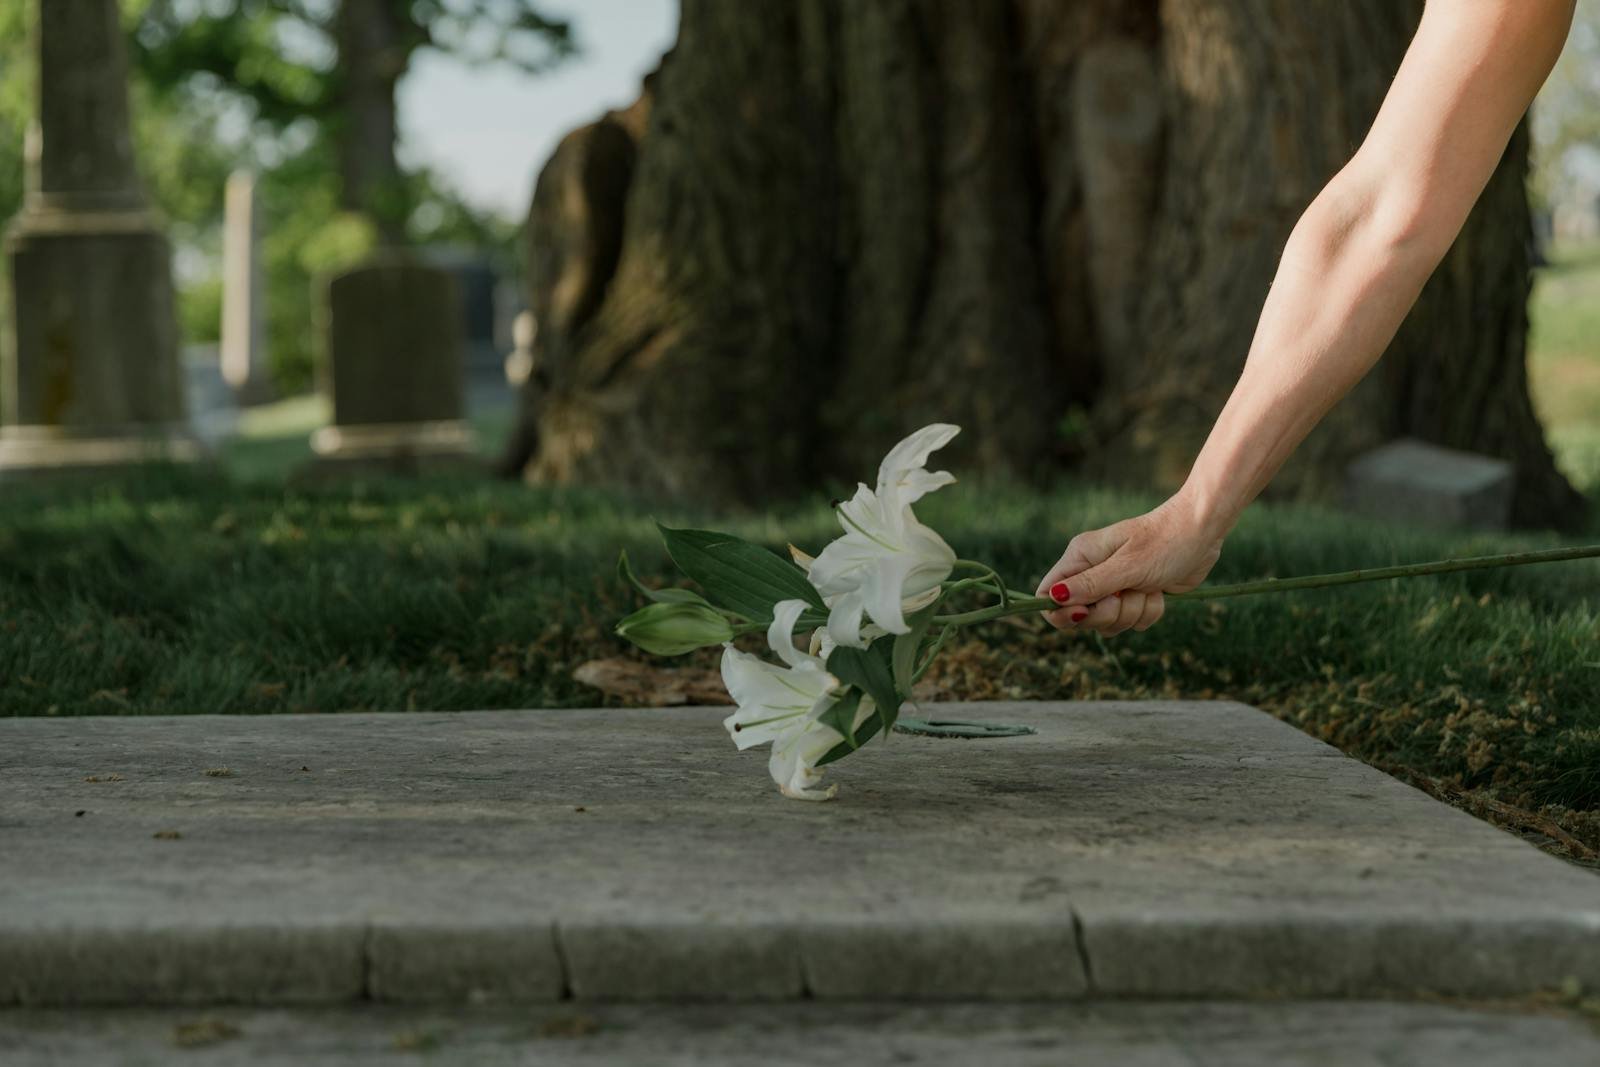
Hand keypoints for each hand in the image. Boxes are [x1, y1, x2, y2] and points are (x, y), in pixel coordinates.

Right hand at [1034, 493, 1224, 634]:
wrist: (1203, 533)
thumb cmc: (1165, 541)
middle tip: (1125, 594)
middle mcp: (1092, 573)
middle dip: (1106, 614)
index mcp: (1080, 558)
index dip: (1060, 612)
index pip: (1047, 593)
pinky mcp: (1135, 597)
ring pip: (1108, 624)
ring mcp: (1113, 587)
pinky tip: (1159, 592)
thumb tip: (1053, 597)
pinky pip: (1132, 623)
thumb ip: (1090, 584)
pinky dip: (1149, 613)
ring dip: (1132, 613)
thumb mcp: (1127, 565)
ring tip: (1148, 588)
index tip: (1085, 611)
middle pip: (1079, 617)